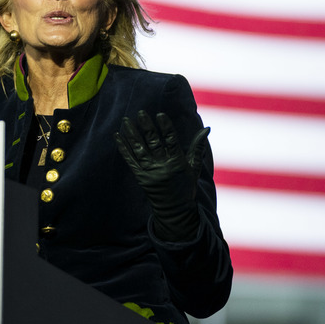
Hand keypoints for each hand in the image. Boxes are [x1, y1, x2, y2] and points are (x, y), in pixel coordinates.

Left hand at [115, 110, 209, 241]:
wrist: (175, 211)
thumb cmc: (186, 186)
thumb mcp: (194, 167)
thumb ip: (198, 147)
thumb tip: (207, 128)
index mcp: (177, 163)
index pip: (171, 141)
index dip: (165, 127)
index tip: (160, 114)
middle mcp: (162, 167)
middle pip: (153, 143)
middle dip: (146, 127)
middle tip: (140, 113)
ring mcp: (149, 172)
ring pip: (139, 150)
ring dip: (131, 134)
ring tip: (125, 120)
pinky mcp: (140, 177)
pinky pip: (130, 160)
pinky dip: (123, 148)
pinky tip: (117, 136)